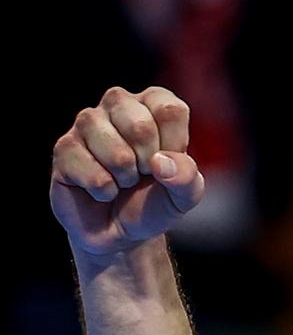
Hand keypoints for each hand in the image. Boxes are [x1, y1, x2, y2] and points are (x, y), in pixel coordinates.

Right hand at [50, 87, 205, 257]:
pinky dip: (104, 192)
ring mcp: (86, 123)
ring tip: (122, 180)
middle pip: (141, 127)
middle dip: (148, 164)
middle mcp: (117, 104)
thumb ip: (187, 177)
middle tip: (142, 173)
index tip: (167, 162)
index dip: (174, 146)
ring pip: (116, 152)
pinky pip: (93, 175)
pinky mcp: (64, 147)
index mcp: (152, 104)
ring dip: (125, 178)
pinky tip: (101, 189)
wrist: (121, 230)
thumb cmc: (154, 201)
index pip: (170, 110)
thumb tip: (161, 163)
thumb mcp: (185, 194)